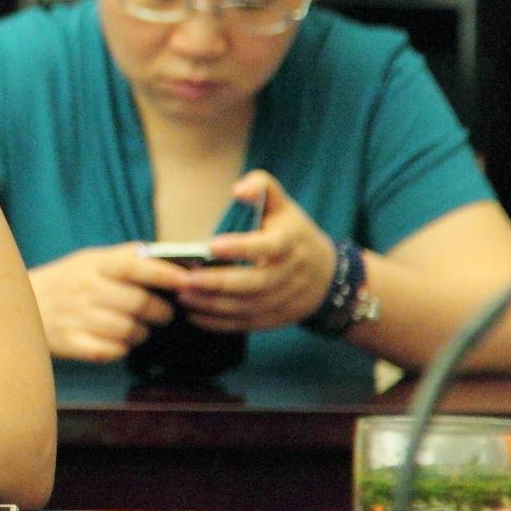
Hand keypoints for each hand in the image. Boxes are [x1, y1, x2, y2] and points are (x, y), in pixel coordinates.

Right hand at [28, 243, 191, 361]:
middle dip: (161, 312)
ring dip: (141, 333)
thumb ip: (124, 259)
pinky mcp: (70, 342)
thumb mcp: (88, 261)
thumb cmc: (65, 282)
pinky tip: (116, 342)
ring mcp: (76, 316)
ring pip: (129, 330)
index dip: (163, 273)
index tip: (185, 281)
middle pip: (139, 303)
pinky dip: (120, 349)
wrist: (17, 305)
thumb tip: (165, 259)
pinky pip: (110, 351)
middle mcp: (85, 288)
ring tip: (138, 330)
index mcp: (94, 264)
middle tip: (164, 314)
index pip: (134, 265)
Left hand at [194, 171, 339, 331]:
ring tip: (183, 295)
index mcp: (291, 243)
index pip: (267, 247)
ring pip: (248, 307)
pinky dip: (219, 323)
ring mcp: (285, 300)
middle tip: (185, 279)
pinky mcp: (276, 319)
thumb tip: (239, 189)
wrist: (327, 276)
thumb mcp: (284, 205)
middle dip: (218, 283)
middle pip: (254, 284)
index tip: (210, 245)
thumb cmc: (293, 233)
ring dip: (213, 305)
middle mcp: (289, 274)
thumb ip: (262, 186)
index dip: (241, 248)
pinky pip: (247, 324)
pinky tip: (194, 315)